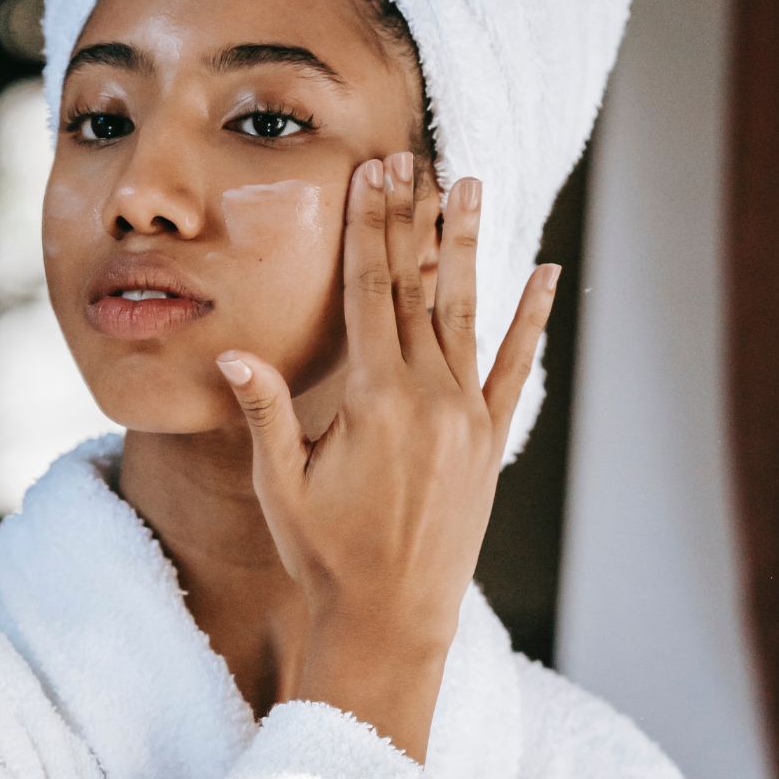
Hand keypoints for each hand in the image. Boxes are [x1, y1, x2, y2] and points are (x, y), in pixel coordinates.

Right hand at [215, 152, 557, 762]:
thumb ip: (266, 415)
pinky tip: (545, 274)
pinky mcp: (490, 441)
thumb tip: (234, 353)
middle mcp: (430, 397)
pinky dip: (529, 320)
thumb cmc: (325, 555)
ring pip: (466, 312)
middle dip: (410, 218)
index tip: (373, 175)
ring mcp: (468, 416)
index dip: (370, 229)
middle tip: (410, 158)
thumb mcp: (280, 487)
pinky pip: (514, 367)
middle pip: (417, 287)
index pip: (371, 292)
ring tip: (472, 185)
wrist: (392, 620)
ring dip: (468, 246)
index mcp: (376, 401)